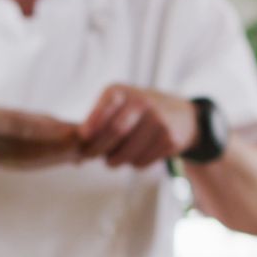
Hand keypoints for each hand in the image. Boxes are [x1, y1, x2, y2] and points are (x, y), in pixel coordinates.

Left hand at [80, 85, 197, 168]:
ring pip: (128, 152)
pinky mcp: (169, 138)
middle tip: (90, 156)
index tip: (83, 138)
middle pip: (116, 130)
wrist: (179, 114)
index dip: (92, 124)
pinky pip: (142, 161)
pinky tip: (135, 155)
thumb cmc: (136, 112)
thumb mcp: (117, 104)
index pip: (105, 107)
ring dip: (115, 161)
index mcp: (122, 92)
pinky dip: (133, 164)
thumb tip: (77, 149)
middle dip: (98, 148)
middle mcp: (142, 101)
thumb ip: (98, 120)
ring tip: (113, 160)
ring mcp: (158, 120)